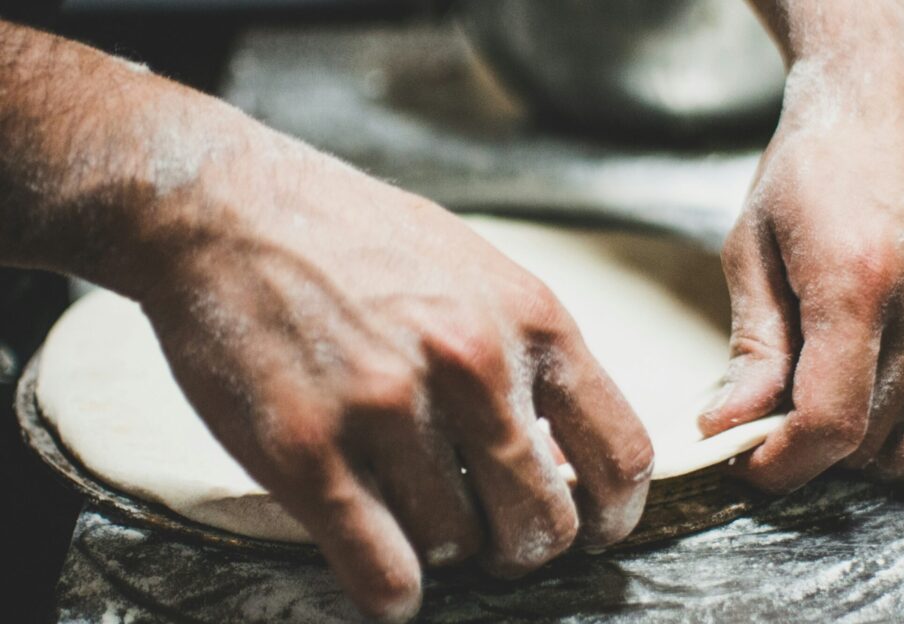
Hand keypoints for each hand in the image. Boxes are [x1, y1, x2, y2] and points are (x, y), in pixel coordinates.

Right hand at [135, 138, 652, 619]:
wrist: (228, 209)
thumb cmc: (360, 241)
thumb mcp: (478, 273)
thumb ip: (530, 356)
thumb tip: (566, 453)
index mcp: (530, 321)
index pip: (620, 453)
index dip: (615, 514)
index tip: (595, 529)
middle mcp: (471, 366)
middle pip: (544, 523)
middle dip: (524, 547)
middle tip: (493, 535)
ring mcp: (388, 409)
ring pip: (458, 549)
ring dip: (444, 551)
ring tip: (414, 511)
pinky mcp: (307, 451)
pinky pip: (382, 571)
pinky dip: (393, 593)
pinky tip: (389, 578)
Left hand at [701, 0, 903, 491]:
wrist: (883, 97)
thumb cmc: (809, 163)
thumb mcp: (752, 246)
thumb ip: (752, 344)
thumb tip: (729, 424)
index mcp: (855, 285)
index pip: (831, 420)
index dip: (785, 462)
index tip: (749, 461)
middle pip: (880, 435)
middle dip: (817, 453)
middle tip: (772, 426)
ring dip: (889, 450)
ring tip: (839, 419)